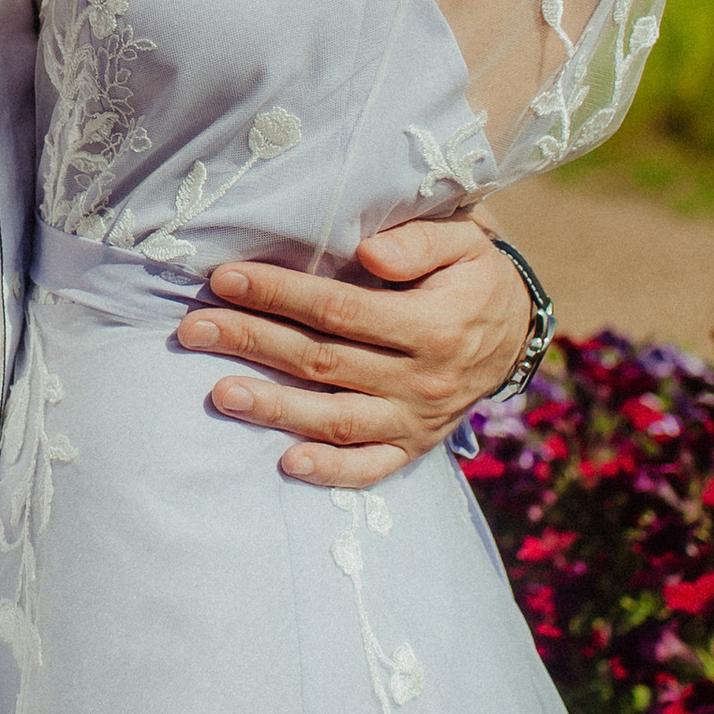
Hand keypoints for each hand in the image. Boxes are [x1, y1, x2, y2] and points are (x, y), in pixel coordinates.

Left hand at [172, 215, 533, 490]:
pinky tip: (285, 463)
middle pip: (323, 362)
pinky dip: (330, 471)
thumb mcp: (466, 241)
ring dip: (273, 409)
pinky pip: (370, 468)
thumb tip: (368, 253)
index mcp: (433, 324)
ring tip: (218, 393)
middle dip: (253, 343)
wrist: (520, 334)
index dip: (280, 293)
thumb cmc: (476, 276)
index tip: (226, 278)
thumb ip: (420, 241)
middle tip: (192, 331)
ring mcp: (417, 420)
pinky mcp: (414, 447)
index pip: (340, 310)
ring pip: (335, 419)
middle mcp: (423, 379)